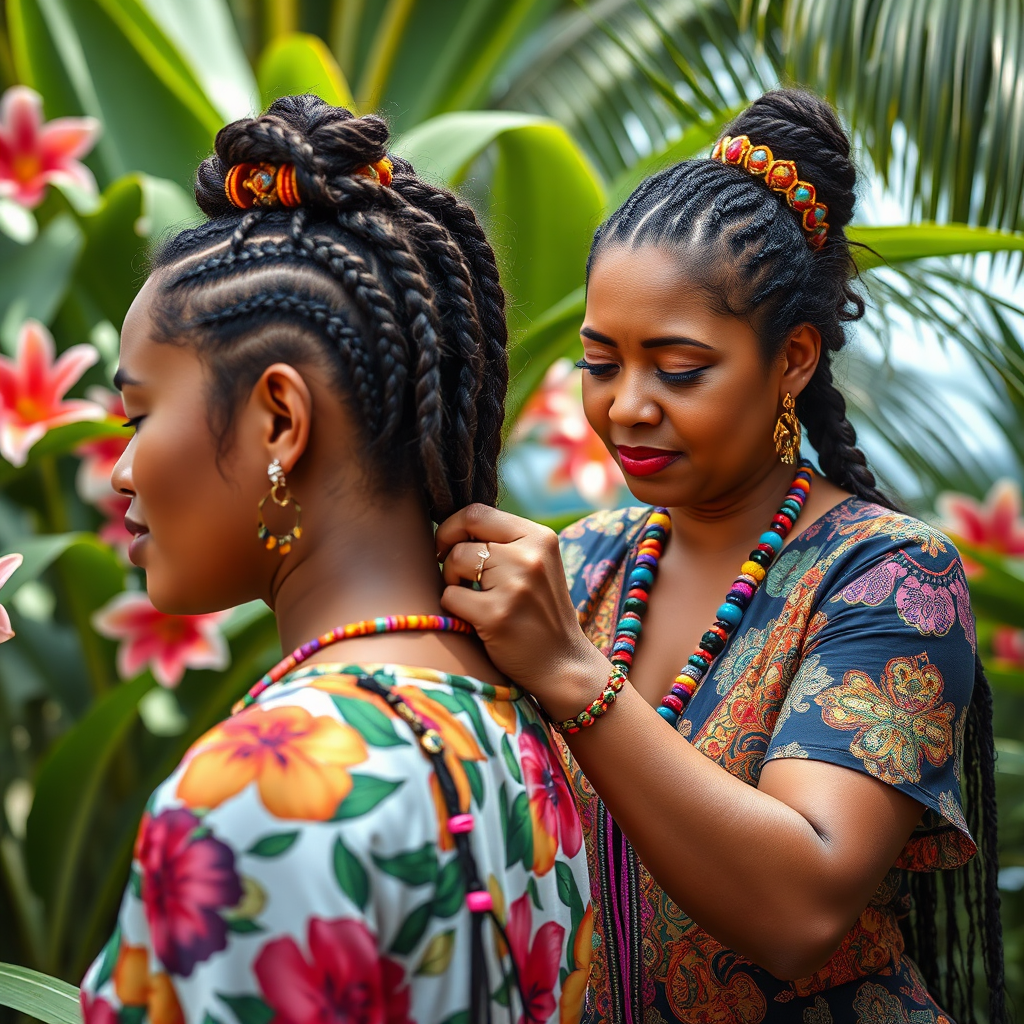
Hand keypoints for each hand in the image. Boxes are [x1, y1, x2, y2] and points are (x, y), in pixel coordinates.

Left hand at [436, 504, 609, 718]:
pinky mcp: (497, 615)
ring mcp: (515, 586)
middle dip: (450, 558)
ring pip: (454, 563)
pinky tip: (475, 620)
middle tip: (458, 577)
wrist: (562, 664)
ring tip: (473, 600)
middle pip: (463, 540)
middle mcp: (530, 557)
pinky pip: (450, 596)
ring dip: (452, 583)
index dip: (453, 526)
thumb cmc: (540, 612)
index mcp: (540, 538)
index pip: (477, 512)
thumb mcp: (536, 566)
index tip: (448, 544)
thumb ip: (504, 543)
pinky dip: (454, 609)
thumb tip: (450, 526)